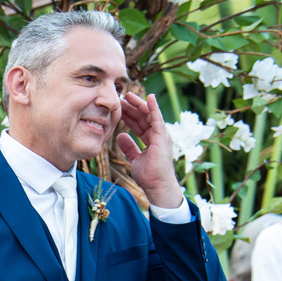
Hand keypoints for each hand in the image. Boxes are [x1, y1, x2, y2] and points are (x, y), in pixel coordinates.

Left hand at [116, 93, 183, 209]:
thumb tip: (120, 136)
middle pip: (143, 117)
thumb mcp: (135, 158)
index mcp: (151, 139)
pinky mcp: (162, 137)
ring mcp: (161, 134)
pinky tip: (149, 98)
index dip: (129, 115)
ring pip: (149, 115)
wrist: (157, 185)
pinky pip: (157, 119)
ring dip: (139, 104)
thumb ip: (129, 147)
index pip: (139, 123)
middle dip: (133, 106)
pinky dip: (154, 108)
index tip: (119, 107)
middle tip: (122, 96)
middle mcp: (157, 134)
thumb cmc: (148, 175)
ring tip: (129, 95)